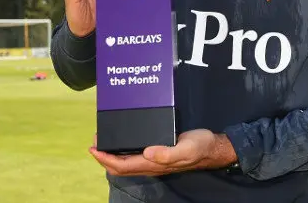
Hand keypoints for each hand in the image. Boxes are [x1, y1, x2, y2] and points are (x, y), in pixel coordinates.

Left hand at [89, 129, 237, 176]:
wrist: (213, 147)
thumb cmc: (200, 146)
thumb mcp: (186, 148)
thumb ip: (168, 153)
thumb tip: (147, 153)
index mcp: (155, 164)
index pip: (123, 165)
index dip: (105, 159)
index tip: (93, 149)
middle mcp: (152, 164)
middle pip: (120, 167)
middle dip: (104, 158)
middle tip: (94, 143)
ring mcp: (155, 160)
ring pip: (126, 162)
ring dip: (112, 154)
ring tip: (103, 141)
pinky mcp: (158, 153)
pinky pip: (135, 156)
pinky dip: (123, 150)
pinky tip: (123, 141)